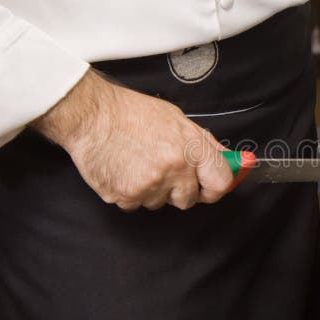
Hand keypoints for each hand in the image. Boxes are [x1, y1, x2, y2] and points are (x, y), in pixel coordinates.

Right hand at [31, 69, 233, 209]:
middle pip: (188, 199)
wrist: (92, 116)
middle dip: (179, 189)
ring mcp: (150, 185)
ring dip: (153, 190)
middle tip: (163, 168)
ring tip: (139, 163)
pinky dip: (131, 193)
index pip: (220, 183)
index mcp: (191, 148)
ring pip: (160, 203)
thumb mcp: (178, 119)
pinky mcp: (126, 196)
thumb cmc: (132, 113)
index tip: (208, 187)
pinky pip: (137, 205)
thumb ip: (204, 144)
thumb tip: (227, 161)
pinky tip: (125, 170)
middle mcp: (174, 169)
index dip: (215, 188)